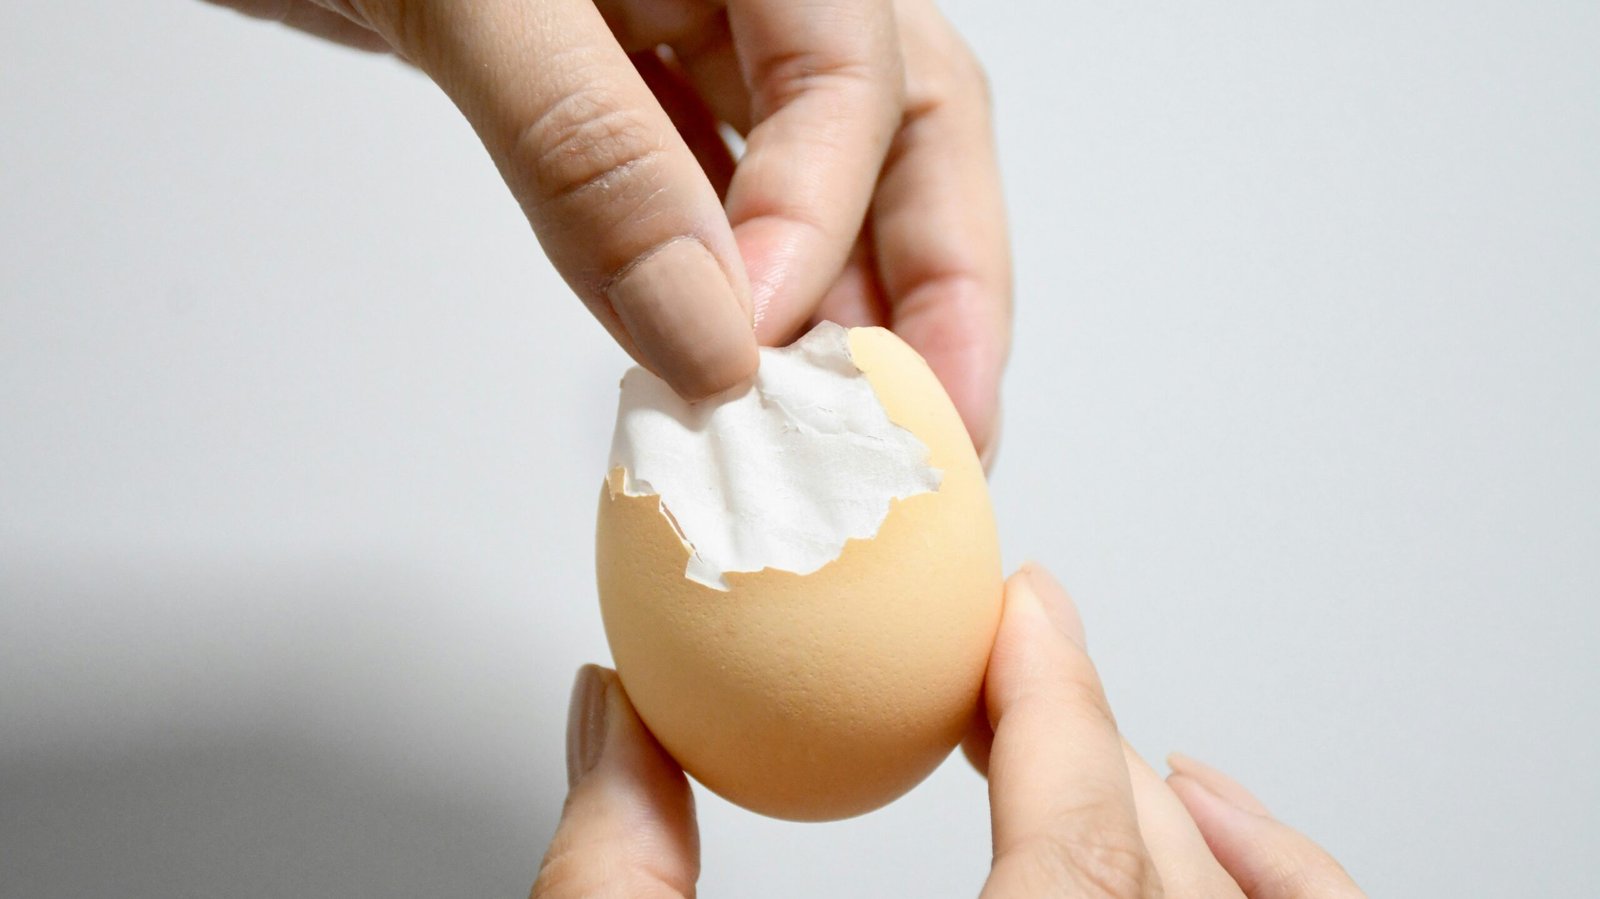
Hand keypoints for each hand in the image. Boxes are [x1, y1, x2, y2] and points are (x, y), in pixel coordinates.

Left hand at [204, 0, 1009, 457]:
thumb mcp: (467, 0)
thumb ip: (590, 154)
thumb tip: (706, 336)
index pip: (854, 76)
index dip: (822, 224)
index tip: (757, 357)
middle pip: (901, 126)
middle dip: (935, 282)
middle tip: (941, 428)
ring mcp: (690, 27)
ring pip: (825, 171)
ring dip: (850, 301)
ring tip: (857, 428)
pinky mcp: (627, 86)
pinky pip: (721, 190)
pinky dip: (738, 286)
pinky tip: (739, 365)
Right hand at [531, 566, 1364, 897]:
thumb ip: (612, 879)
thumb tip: (615, 722)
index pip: (1069, 856)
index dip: (1049, 705)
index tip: (1021, 612)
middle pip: (1150, 877)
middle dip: (1089, 750)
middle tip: (1021, 667)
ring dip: (1193, 828)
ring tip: (1137, 761)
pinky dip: (1254, 885)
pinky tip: (1199, 837)